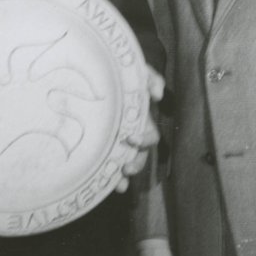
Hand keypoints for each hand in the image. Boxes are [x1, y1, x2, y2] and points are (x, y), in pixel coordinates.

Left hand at [115, 68, 165, 192]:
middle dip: (136, 162)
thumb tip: (158, 95)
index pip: (150, 135)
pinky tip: (111, 186)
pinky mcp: (103, 144)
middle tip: (126, 167)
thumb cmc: (119, 72)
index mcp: (140, 118)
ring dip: (126, 172)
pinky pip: (111, 164)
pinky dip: (113, 177)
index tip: (131, 138)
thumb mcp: (136, 70)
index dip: (145, 139)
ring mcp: (118, 140)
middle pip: (141, 154)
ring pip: (129, 162)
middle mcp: (132, 132)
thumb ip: (150, 78)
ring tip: (120, 180)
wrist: (98, 69)